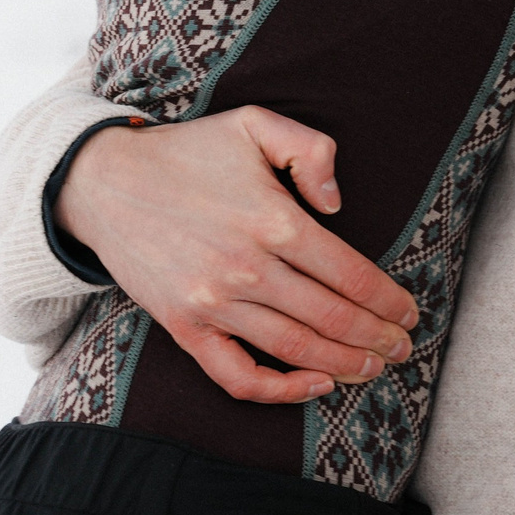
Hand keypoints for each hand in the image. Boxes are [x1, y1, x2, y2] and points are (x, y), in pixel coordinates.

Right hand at [54, 107, 419, 405]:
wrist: (104, 182)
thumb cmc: (187, 152)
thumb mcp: (253, 123)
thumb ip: (310, 150)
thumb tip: (338, 206)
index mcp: (272, 220)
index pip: (350, 274)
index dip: (388, 300)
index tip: (410, 312)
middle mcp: (246, 267)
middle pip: (332, 318)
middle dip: (378, 339)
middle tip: (404, 348)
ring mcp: (213, 302)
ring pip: (296, 349)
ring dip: (345, 365)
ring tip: (373, 368)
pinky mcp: (184, 327)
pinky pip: (237, 376)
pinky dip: (281, 391)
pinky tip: (314, 385)